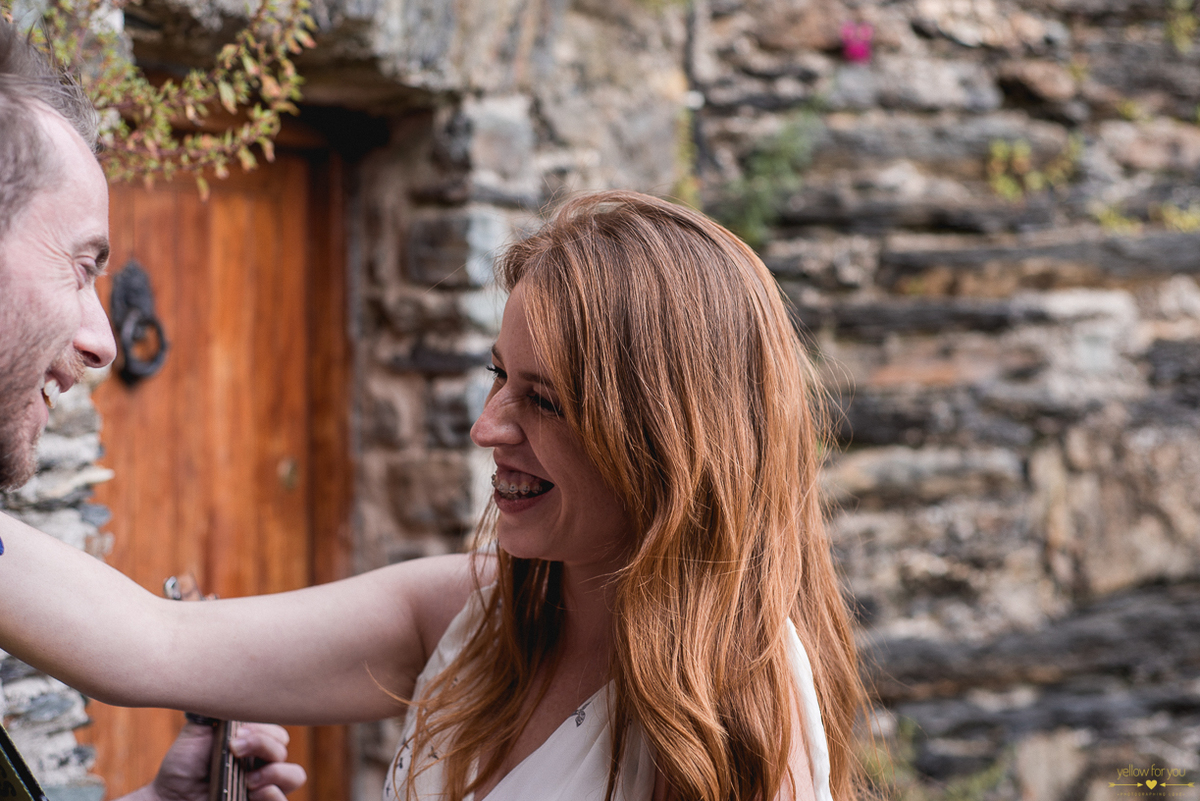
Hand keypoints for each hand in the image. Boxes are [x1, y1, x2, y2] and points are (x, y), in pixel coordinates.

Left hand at [122, 721, 306, 800]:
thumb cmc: (183, 766)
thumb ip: (219, 710)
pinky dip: (271, 794)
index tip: (237, 734)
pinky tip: (251, 791)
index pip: (277, 730)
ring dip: (273, 771)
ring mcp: (263, 787)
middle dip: (264, 745)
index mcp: (253, 742)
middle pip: (285, 748)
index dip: (262, 730)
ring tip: (249, 778)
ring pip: (295, 775)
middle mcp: (262, 763)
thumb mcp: (198, 730)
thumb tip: (229, 682)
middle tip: (236, 749)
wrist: (168, 796)